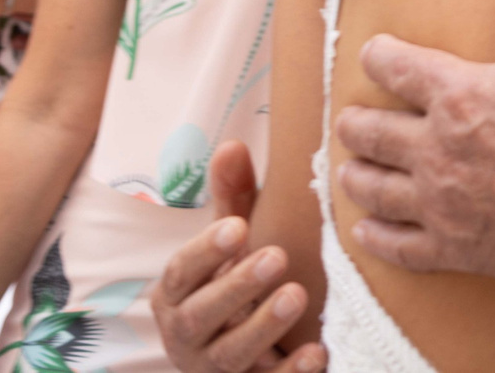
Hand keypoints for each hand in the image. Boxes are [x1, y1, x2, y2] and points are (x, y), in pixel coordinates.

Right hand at [151, 144, 320, 372]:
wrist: (240, 363)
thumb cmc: (232, 289)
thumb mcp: (229, 248)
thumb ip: (229, 203)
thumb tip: (231, 144)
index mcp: (176, 296)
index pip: (179, 273)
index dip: (205, 252)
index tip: (238, 227)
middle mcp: (186, 336)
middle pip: (200, 315)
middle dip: (236, 286)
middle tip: (277, 256)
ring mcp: (213, 370)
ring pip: (229, 356)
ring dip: (262, 327)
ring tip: (296, 296)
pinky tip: (318, 352)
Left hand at [332, 0, 494, 315]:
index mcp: (460, 94)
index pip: (395, 66)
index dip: (379, 55)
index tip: (376, 53)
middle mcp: (437, 149)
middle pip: (369, 132)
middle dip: (356, 121)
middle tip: (354, 119)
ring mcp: (442, 204)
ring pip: (372, 189)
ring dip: (356, 175)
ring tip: (351, 168)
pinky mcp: (456, 248)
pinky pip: (397, 246)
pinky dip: (375, 236)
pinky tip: (366, 229)